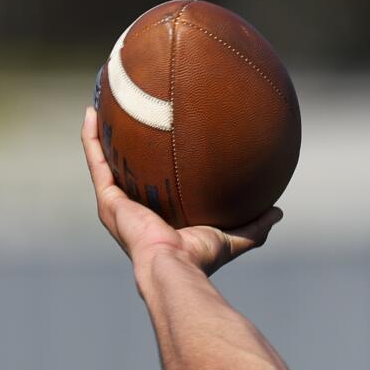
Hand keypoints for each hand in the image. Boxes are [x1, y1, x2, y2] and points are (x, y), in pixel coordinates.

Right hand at [81, 106, 278, 275]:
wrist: (175, 266)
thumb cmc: (201, 257)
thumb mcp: (233, 237)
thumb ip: (255, 226)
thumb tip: (278, 211)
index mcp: (156, 217)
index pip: (153, 185)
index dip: (153, 164)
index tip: (160, 139)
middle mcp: (132, 209)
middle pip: (125, 168)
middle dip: (123, 144)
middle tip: (128, 113)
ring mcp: (116, 204)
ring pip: (104, 159)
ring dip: (100, 132)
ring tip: (101, 103)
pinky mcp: (107, 199)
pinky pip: (96, 160)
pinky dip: (91, 137)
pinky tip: (92, 111)